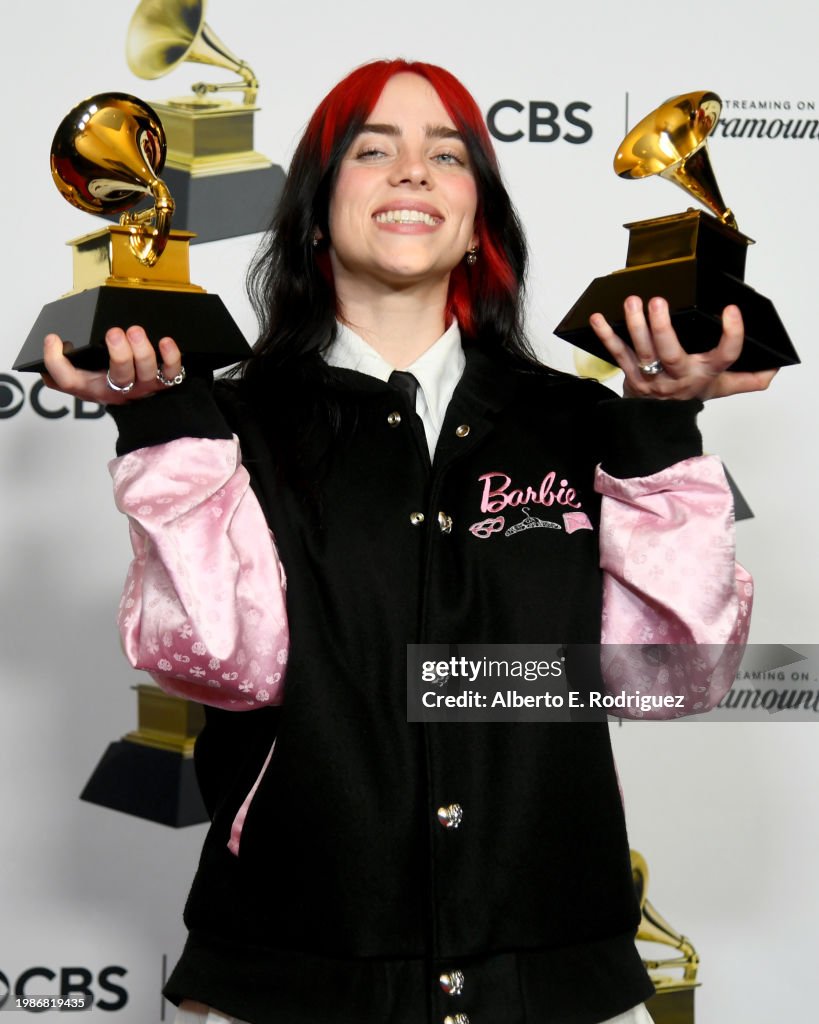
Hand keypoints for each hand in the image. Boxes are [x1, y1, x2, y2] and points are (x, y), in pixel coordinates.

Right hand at [41, 326, 183, 405]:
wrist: (137, 404)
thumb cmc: (105, 382)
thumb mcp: (79, 375)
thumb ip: (61, 364)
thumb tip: (51, 343)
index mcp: (91, 387)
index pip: (69, 381)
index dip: (56, 361)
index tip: (54, 339)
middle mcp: (118, 390)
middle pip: (119, 377)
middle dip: (118, 354)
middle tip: (114, 333)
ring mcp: (143, 387)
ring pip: (146, 373)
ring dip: (143, 351)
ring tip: (136, 332)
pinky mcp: (163, 382)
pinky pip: (172, 373)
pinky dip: (171, 357)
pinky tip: (165, 341)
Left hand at [589, 296, 777, 399]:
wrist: (658, 424)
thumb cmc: (688, 396)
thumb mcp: (720, 388)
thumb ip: (746, 379)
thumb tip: (772, 371)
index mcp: (704, 373)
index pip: (725, 355)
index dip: (731, 335)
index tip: (731, 311)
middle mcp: (677, 375)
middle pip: (670, 353)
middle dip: (663, 328)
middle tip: (659, 302)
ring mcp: (650, 376)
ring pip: (641, 352)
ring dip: (635, 326)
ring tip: (632, 302)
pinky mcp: (630, 375)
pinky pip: (617, 353)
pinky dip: (606, 336)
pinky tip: (598, 318)